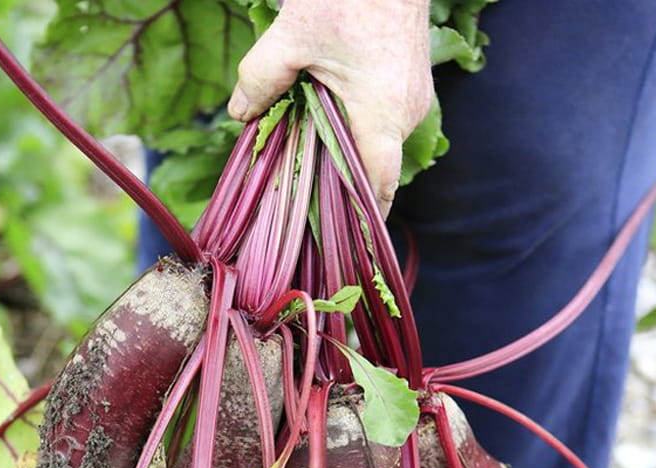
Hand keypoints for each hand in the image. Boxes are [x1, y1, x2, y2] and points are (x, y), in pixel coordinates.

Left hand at [227, 0, 432, 216]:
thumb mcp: (291, 35)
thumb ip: (260, 79)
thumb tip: (240, 115)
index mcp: (382, 114)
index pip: (379, 187)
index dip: (364, 220)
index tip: (347, 245)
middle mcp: (405, 114)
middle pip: (375, 169)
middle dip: (344, 185)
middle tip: (308, 195)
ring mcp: (414, 99)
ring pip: (379, 145)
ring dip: (349, 151)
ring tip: (311, 149)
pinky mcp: (411, 85)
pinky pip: (385, 122)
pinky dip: (359, 128)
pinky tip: (330, 115)